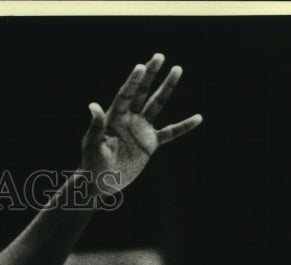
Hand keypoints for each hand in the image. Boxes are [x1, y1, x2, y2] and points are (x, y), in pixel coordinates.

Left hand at [80, 53, 202, 189]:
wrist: (101, 183)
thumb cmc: (92, 164)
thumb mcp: (92, 145)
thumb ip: (96, 126)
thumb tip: (93, 105)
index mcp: (114, 117)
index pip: (125, 94)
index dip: (133, 81)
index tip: (141, 66)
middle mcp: (129, 119)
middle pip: (141, 92)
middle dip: (151, 75)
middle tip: (159, 55)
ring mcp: (141, 129)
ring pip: (156, 104)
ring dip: (167, 88)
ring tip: (178, 68)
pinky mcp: (150, 143)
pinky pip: (170, 133)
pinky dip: (183, 126)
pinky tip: (198, 118)